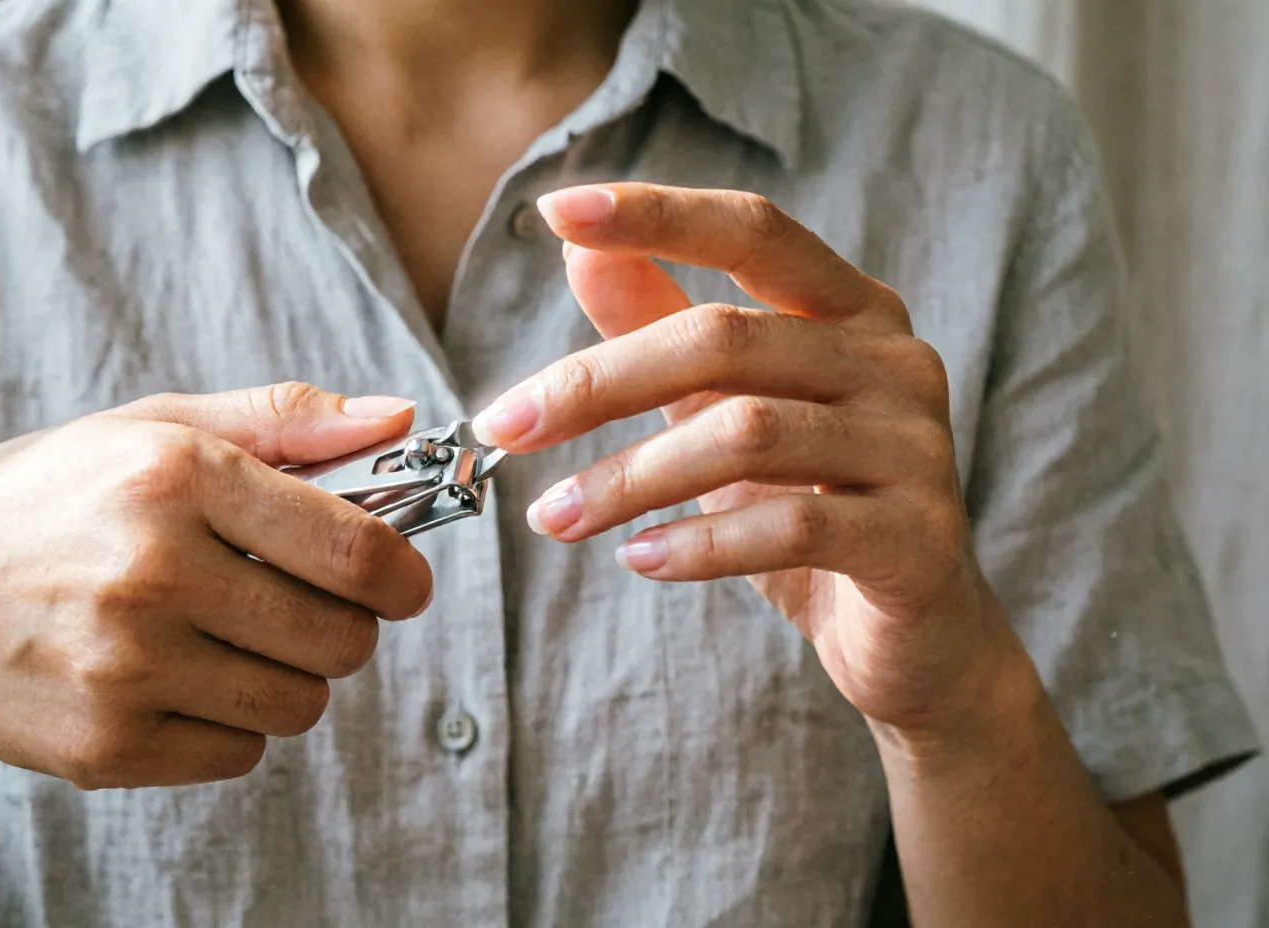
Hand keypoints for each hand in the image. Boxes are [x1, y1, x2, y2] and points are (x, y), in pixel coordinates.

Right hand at [0, 384, 433, 787]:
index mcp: (174, 475)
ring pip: (300, 705)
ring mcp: (126, 669)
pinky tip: (174, 681)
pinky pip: (240, 753)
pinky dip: (228, 724)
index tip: (402, 580)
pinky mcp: (107, 746)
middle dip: (342, 626)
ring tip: (227, 639)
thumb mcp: (146, 428)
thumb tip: (404, 419)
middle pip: (342, 640)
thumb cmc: (41, 503)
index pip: (355, 551)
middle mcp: (153, 572)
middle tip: (298, 605)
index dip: (403, 573)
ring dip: (286, 677)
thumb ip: (280, 421)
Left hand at [473, 184, 1028, 735]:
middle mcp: (895, 360)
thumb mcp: (724, 409)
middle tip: (505, 426)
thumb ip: (662, 328)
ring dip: (627, 479)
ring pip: (747, 434)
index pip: (753, 230)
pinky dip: (698, 544)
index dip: (657, 215)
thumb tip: (579, 253)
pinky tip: (637, 559)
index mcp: (852, 308)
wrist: (916, 638)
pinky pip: (790, 527)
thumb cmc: (810, 506)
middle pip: (725, 338)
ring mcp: (915, 447)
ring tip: (552, 516)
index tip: (556, 209)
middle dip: (598, 382)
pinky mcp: (915, 539)